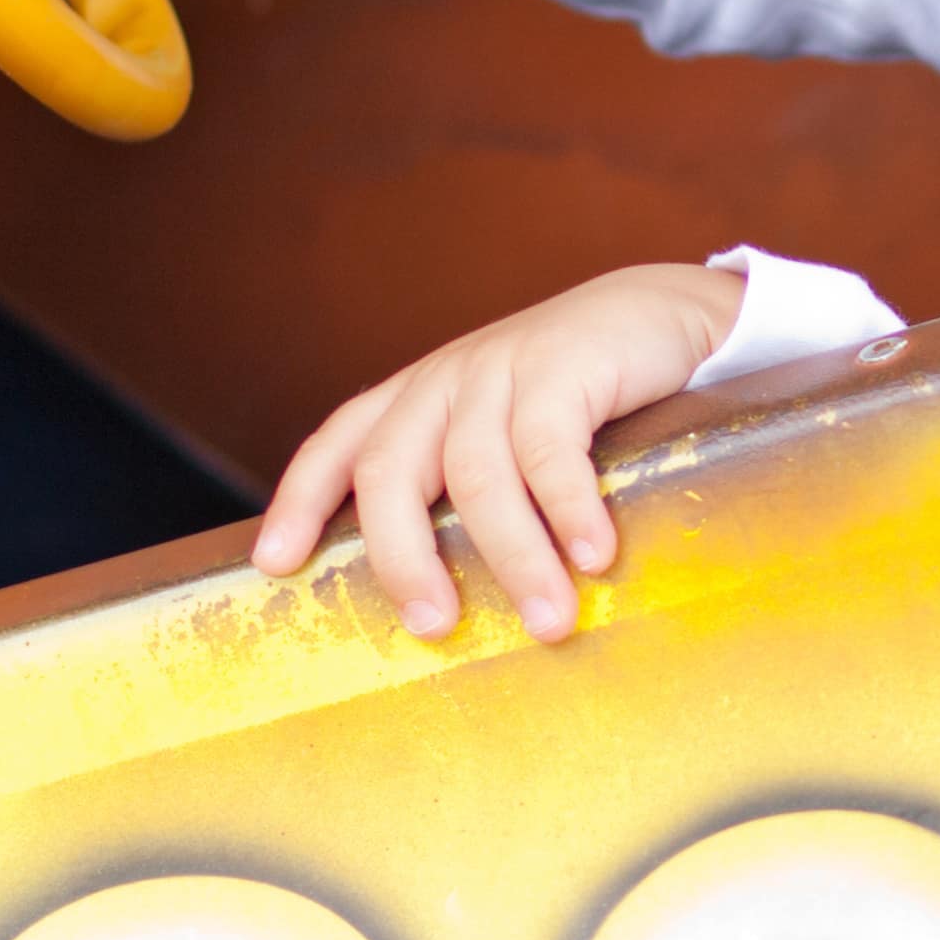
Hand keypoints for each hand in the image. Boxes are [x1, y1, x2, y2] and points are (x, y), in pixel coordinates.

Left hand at [253, 264, 745, 640]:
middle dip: (403, 557)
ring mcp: (501, 369)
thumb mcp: (504, 432)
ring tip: (550, 620)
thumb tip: (446, 604)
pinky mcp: (563, 365)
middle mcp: (446, 382)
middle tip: (434, 626)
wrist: (664, 313)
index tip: (275, 565)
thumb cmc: (580, 397)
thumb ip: (465, 488)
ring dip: (514, 557)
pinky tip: (594, 556)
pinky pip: (552, 449)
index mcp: (418, 399)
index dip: (300, 501)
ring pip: (477, 474)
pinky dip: (568, 509)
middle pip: (392, 471)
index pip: (339, 444)